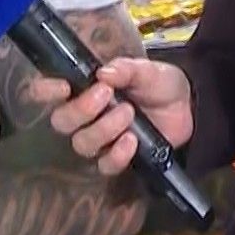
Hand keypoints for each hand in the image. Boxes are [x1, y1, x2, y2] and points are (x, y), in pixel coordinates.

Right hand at [28, 59, 193, 175]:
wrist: (188, 108)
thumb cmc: (158, 84)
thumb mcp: (147, 70)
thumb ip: (126, 69)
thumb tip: (103, 73)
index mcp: (83, 88)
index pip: (48, 91)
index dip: (45, 91)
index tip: (63, 86)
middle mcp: (84, 115)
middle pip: (61, 121)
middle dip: (80, 109)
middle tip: (105, 93)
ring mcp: (100, 139)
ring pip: (82, 143)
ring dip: (104, 128)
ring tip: (129, 112)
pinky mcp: (116, 159)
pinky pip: (105, 165)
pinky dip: (117, 155)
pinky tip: (132, 141)